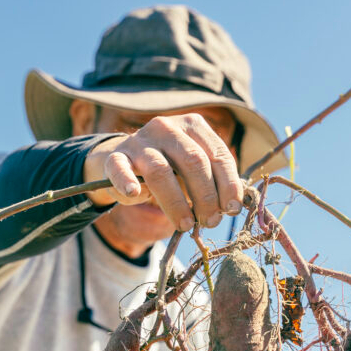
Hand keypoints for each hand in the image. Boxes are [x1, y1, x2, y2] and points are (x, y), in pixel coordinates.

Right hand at [83, 113, 243, 231]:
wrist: (123, 161)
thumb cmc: (167, 168)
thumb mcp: (191, 168)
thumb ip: (212, 181)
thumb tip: (234, 207)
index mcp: (193, 126)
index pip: (218, 154)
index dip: (229, 184)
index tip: (233, 209)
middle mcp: (167, 128)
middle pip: (193, 161)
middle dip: (206, 196)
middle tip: (210, 221)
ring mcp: (139, 141)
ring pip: (160, 170)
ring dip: (176, 202)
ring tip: (185, 224)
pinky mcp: (115, 157)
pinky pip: (119, 168)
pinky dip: (125, 182)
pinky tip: (133, 194)